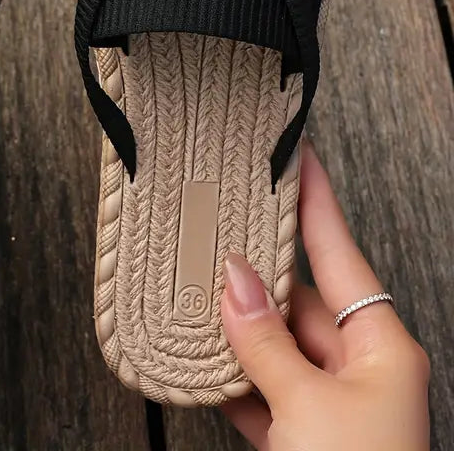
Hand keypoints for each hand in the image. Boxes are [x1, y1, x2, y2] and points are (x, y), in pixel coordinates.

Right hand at [220, 143, 429, 449]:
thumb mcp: (310, 408)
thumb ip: (265, 341)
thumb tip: (234, 280)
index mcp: (379, 345)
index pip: (338, 249)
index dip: (314, 197)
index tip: (295, 151)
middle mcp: (356, 364)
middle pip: (296, 296)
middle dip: (253, 269)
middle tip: (218, 223)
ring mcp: (327, 399)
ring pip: (271, 341)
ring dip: (233, 325)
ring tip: (194, 287)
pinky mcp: (300, 430)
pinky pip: (259, 384)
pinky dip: (229, 373)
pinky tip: (199, 358)